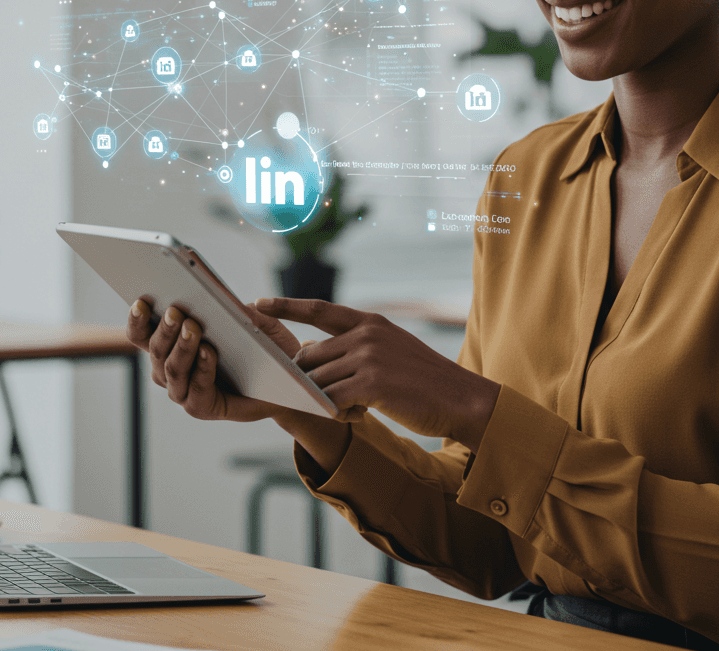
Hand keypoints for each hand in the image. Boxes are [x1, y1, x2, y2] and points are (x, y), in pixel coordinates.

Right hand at [125, 298, 300, 422]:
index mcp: (170, 345)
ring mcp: (183, 391)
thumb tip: (219, 293)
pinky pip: (196, 389)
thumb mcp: (251, 320)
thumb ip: (235, 308)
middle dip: (165, 329)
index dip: (137, 319)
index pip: (142, 334)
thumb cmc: (261, 347)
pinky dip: (201, 369)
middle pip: (156, 350)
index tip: (141, 301)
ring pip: (173, 370)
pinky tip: (209, 352)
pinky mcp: (201, 408)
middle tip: (175, 312)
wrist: (281, 382)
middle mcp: (169, 370)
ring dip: (182, 347)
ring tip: (193, 327)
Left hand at [259, 297, 499, 451]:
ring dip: (326, 400)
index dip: (286, 306)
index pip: (319, 309)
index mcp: (370, 322)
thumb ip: (356, 348)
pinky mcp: (371, 384)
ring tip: (353, 408)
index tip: (258, 303)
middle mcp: (366, 334)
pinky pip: (332, 400)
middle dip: (307, 378)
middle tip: (322, 395)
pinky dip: (337, 412)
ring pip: (319, 380)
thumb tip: (311, 356)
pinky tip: (355, 415)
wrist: (460, 398)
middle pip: (311, 355)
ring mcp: (368, 357)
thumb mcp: (390, 350)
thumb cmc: (424, 380)